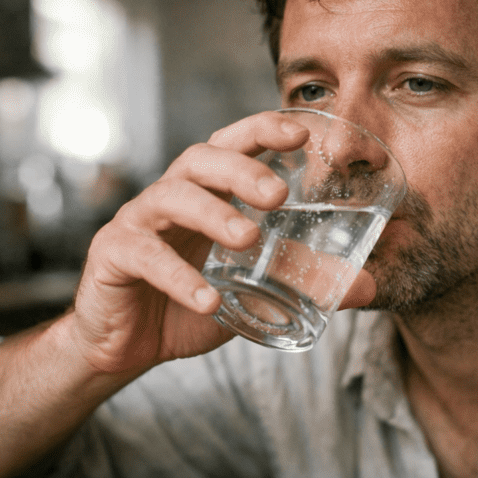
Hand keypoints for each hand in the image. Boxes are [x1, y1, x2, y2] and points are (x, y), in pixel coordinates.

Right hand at [65, 111, 316, 374]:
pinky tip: (207, 299)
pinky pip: (143, 256)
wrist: (129, 347)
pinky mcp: (112, 256)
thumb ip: (301, 281)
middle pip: (200, 159)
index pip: (234, 145)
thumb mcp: (254, 290)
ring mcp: (138, 222)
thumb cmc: (192, 304)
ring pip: (170, 197)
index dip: (263, 130)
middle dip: (241, 168)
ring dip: (213, 213)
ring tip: (248, 237)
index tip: (301, 132)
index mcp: (207, 193)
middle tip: (278, 194)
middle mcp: (171, 196)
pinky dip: (178, 276)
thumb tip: (366, 285)